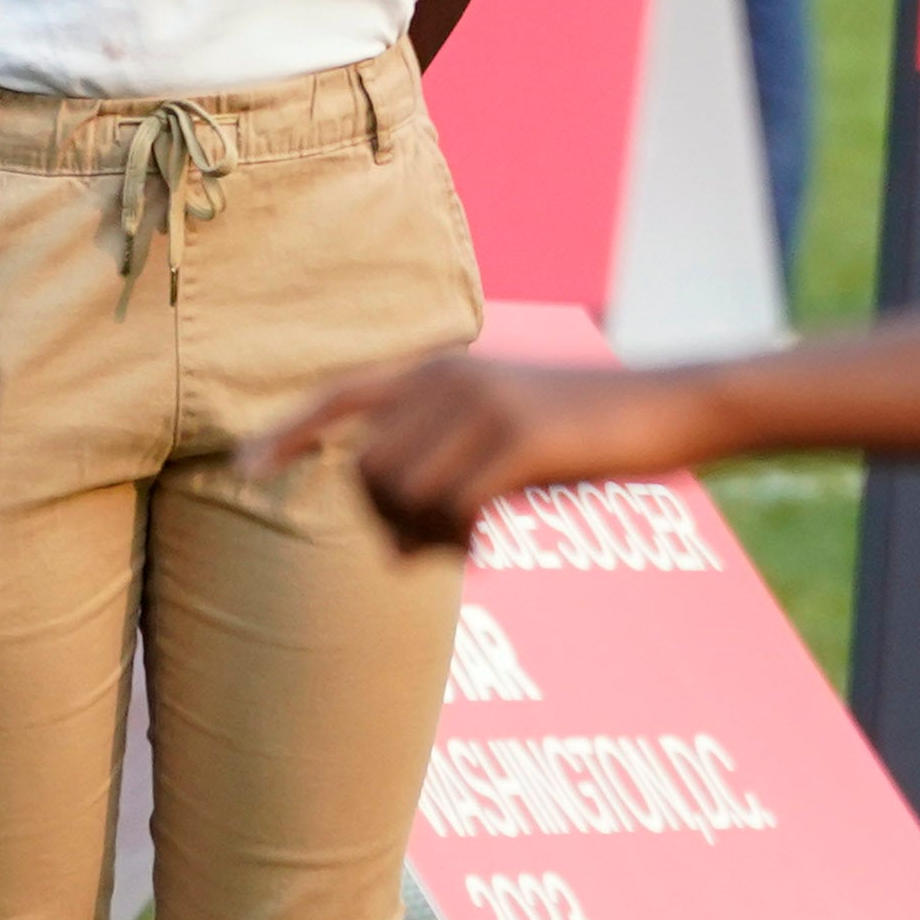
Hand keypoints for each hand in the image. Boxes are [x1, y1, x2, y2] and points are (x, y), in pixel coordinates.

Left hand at [247, 352, 700, 549]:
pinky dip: (464, 542)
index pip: (342, 395)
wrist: (677, 408)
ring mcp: (486, 405)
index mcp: (446, 368)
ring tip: (469, 548)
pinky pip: (455, 508)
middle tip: (434, 551)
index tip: (242, 468)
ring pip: (404, 492)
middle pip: (368, 469)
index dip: (287, 430)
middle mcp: (454, 377)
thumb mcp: (510, 441)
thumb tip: (394, 551)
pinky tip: (491, 551)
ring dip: (427, 538)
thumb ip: (446, 474)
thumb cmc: (593, 435)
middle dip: (387, 523)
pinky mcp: (521, 439)